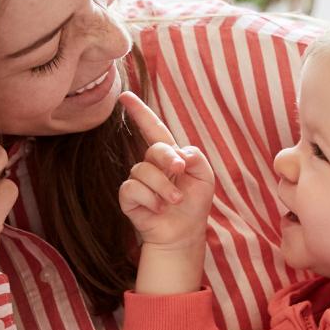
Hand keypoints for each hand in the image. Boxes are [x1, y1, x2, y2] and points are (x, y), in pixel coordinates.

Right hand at [117, 92, 213, 251]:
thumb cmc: (195, 204)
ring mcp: (138, 180)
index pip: (152, 128)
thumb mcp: (205, 177)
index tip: (124, 96)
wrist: (184, 233)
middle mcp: (150, 164)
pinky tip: (158, 209)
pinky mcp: (128, 197)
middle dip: (168, 160)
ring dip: (164, 188)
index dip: (139, 111)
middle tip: (181, 172)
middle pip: (154, 149)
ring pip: (143, 170)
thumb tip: (178, 153)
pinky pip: (133, 188)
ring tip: (174, 201)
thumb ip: (196, 157)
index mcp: (169, 155)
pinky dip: (150, 199)